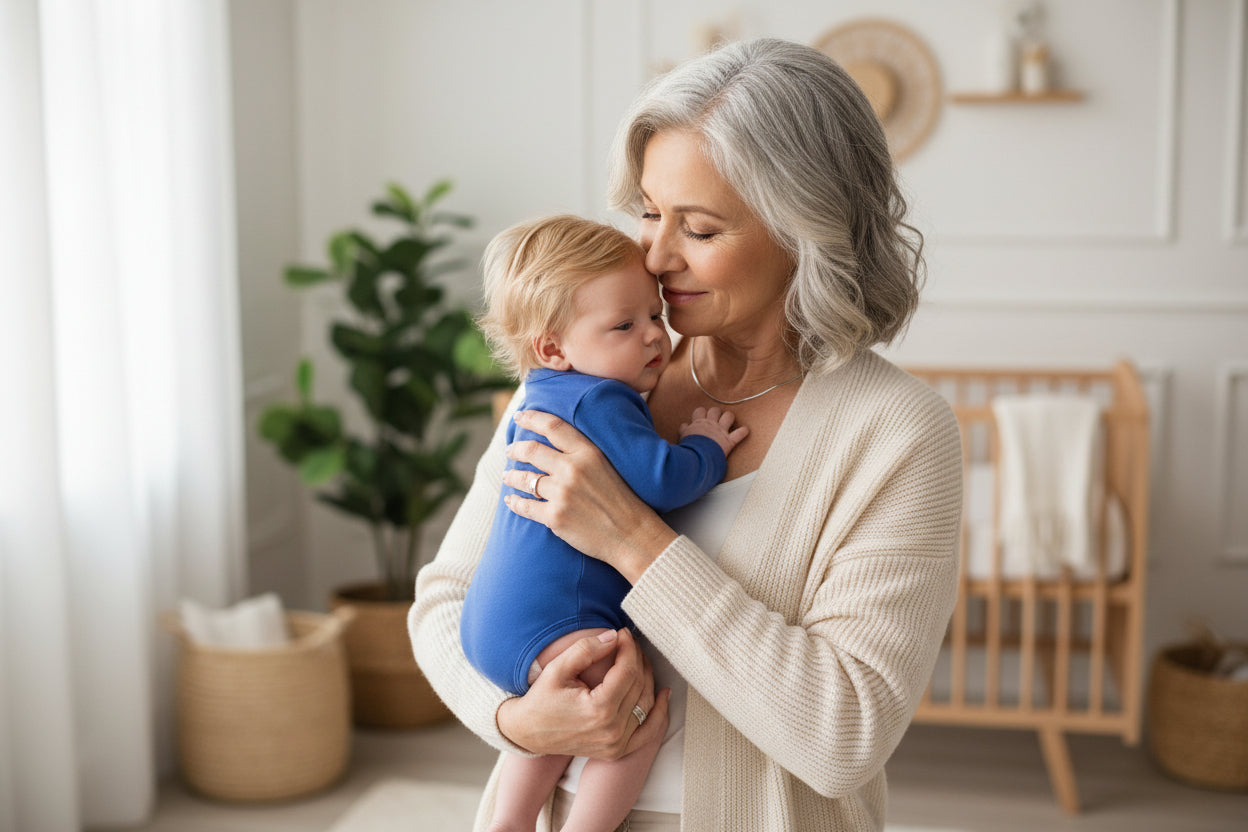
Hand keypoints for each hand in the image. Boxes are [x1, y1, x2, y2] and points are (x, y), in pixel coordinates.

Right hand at [496, 629, 670, 759]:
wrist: (527, 733)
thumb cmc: (540, 699)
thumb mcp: (558, 669)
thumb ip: (586, 649)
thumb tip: (614, 636)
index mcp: (599, 710)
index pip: (627, 671)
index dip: (629, 648)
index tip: (623, 632)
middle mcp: (612, 730)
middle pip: (639, 685)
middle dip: (637, 658)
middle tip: (629, 642)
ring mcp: (617, 744)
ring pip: (646, 704)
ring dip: (648, 678)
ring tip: (639, 659)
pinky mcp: (617, 751)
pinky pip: (648, 732)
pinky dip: (659, 714)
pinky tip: (663, 695)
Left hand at [502, 410, 677, 582]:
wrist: (633, 535)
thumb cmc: (624, 501)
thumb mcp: (608, 466)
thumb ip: (584, 454)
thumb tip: (558, 445)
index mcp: (588, 453)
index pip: (554, 427)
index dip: (532, 418)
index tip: (519, 416)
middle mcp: (573, 469)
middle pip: (532, 450)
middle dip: (516, 449)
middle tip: (510, 450)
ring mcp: (562, 493)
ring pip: (525, 479)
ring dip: (512, 476)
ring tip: (508, 476)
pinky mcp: (555, 517)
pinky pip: (525, 506)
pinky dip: (515, 502)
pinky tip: (511, 501)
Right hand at [678, 406, 748, 456]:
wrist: (697, 458)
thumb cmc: (689, 449)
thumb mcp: (683, 438)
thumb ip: (684, 431)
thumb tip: (684, 425)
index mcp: (699, 423)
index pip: (700, 410)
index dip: (701, 413)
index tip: (701, 417)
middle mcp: (711, 424)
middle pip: (715, 410)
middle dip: (716, 412)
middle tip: (716, 419)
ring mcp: (721, 431)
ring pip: (728, 416)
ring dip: (729, 417)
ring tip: (729, 421)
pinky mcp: (729, 441)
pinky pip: (740, 433)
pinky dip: (743, 432)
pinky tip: (745, 431)